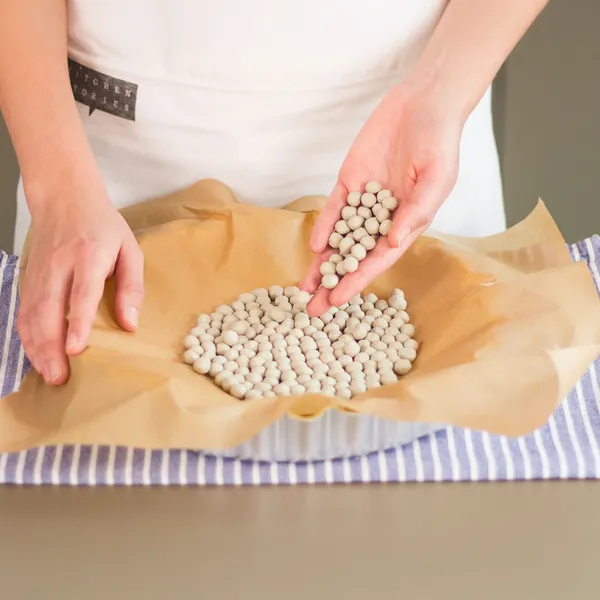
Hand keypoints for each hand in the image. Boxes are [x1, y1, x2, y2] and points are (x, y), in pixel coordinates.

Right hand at [17, 177, 143, 384]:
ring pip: (32, 314)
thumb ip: (131, 287)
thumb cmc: (103, 225)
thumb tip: (130, 324)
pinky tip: (34, 355)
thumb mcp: (130, 250)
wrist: (64, 197)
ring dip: (37, 347)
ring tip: (48, 374)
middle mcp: (59, 265)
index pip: (81, 293)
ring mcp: (39, 272)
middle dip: (52, 346)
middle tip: (60, 377)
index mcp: (88, 255)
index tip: (76, 349)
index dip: (77, 322)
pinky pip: (24, 311)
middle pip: (49, 309)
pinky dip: (26, 335)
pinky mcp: (29, 278)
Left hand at [301, 84, 463, 315]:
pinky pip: (334, 209)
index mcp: (407, 224)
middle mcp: (384, 218)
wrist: (423, 103)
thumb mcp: (436, 179)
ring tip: (304, 287)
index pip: (379, 260)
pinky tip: (314, 246)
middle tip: (312, 308)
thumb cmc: (439, 142)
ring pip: (340, 238)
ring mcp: (365, 201)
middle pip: (354, 257)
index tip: (337, 300)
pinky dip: (325, 226)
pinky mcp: (350, 182)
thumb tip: (392, 244)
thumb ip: (416, 212)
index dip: (357, 281)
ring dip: (323, 263)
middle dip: (333, 281)